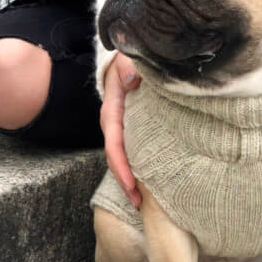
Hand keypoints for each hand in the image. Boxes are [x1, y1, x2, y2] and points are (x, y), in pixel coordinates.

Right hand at [100, 52, 140, 207]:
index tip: (131, 185)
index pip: (114, 145)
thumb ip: (129, 69)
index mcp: (112, 111)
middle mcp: (114, 124)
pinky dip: (136, 166)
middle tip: (139, 205)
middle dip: (125, 182)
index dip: (122, 166)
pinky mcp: (129, 127)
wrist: (122, 56)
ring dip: (130, 178)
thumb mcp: (127, 59)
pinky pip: (130, 150)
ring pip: (123, 157)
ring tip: (143, 200)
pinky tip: (149, 179)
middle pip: (116, 158)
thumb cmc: (128, 59)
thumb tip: (131, 82)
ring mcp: (121, 127)